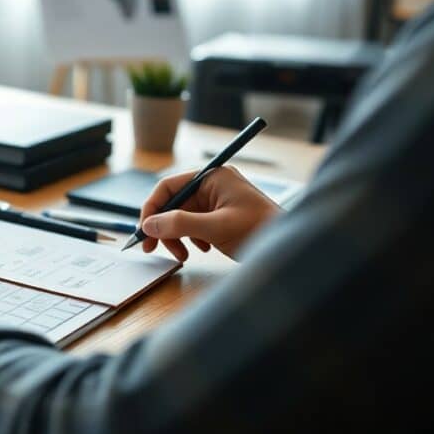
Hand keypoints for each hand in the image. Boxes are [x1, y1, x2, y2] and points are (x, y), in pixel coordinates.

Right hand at [139, 166, 280, 260]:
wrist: (290, 249)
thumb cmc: (260, 231)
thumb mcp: (215, 228)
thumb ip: (180, 224)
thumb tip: (149, 225)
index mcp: (212, 177)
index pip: (169, 187)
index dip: (152, 209)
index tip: (144, 231)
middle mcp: (212, 185)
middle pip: (173, 203)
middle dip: (163, 227)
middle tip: (153, 249)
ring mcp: (217, 201)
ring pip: (182, 216)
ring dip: (177, 236)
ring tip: (184, 255)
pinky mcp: (221, 217)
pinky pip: (194, 225)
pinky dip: (191, 239)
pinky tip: (201, 249)